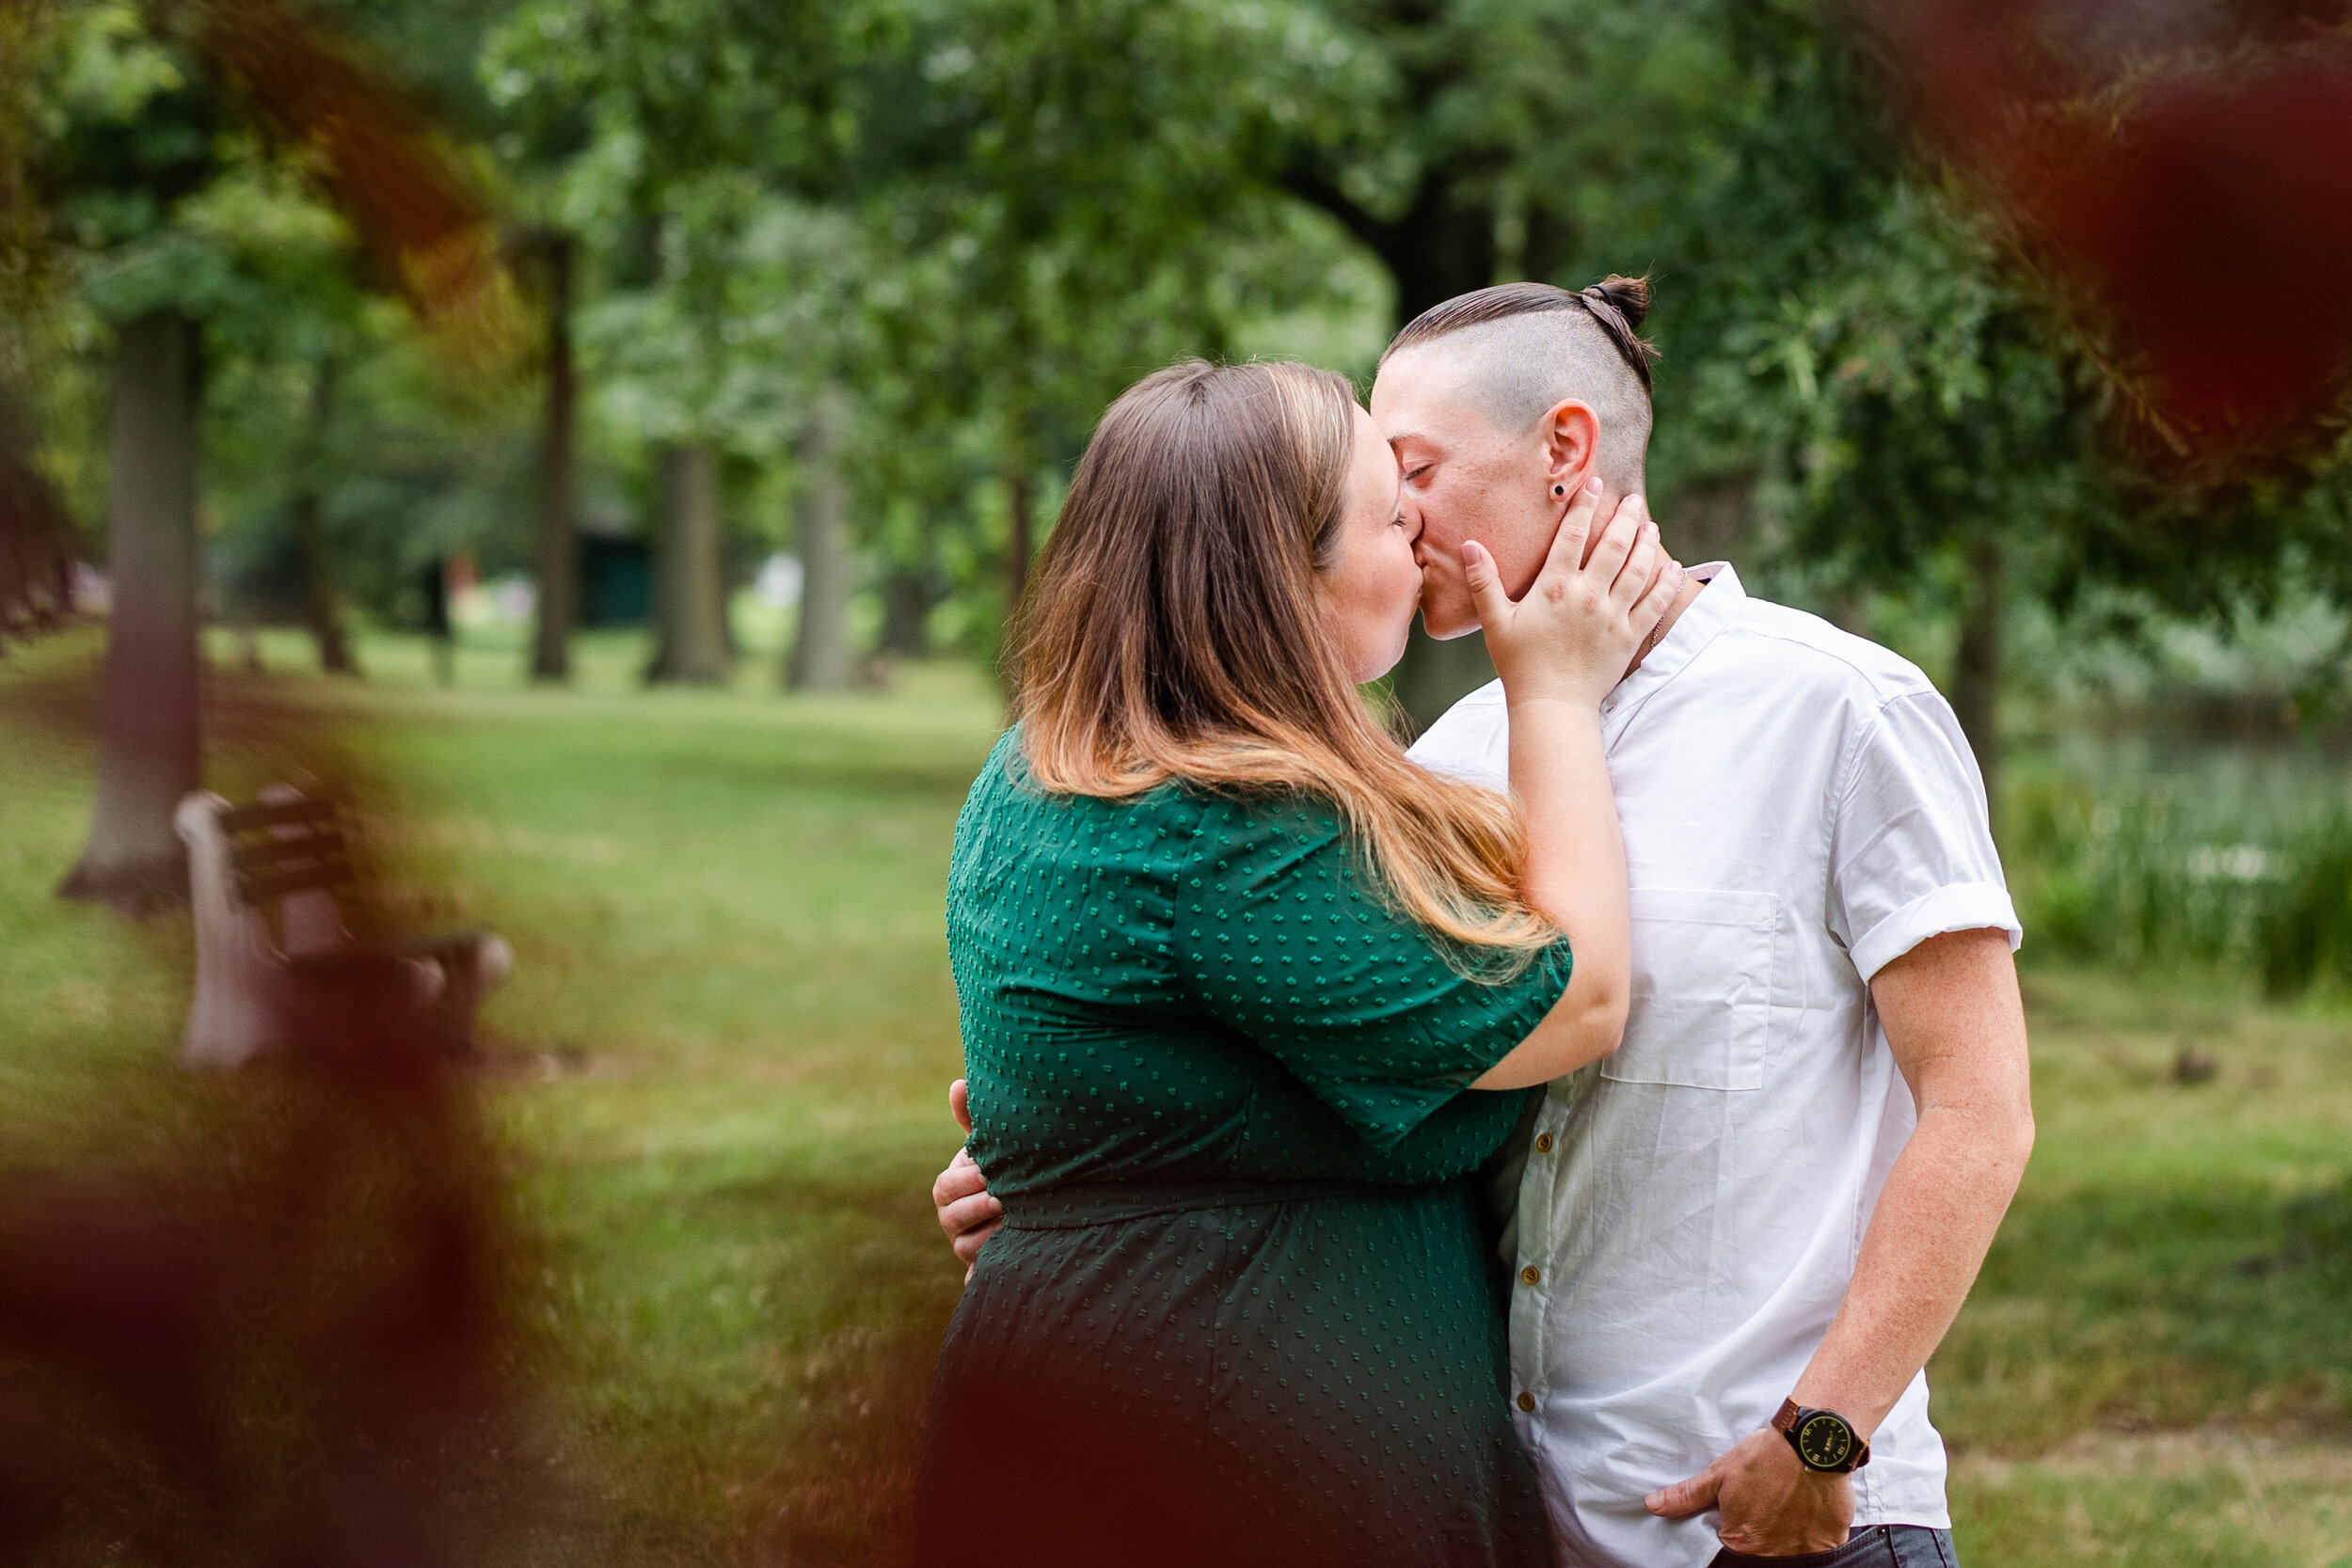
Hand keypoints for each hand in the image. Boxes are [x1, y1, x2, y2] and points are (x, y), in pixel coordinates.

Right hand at [932, 1079, 1001, 1283]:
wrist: (1029, 1200)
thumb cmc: (1003, 1164)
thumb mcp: (989, 1143)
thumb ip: (972, 1117)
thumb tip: (958, 1084)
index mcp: (949, 1188)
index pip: (945, 1186)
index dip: (966, 1180)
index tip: (990, 1172)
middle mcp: (952, 1219)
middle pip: (951, 1218)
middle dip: (977, 1207)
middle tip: (1003, 1198)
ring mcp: (966, 1245)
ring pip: (965, 1248)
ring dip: (989, 1236)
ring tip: (1014, 1222)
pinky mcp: (981, 1269)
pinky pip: (978, 1277)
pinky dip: (987, 1273)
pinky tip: (1010, 1262)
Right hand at [1465, 480, 1680, 710]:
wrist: (1552, 705)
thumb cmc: (1519, 664)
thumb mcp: (1496, 622)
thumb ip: (1484, 582)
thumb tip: (1468, 545)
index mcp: (1555, 587)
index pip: (1572, 535)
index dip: (1584, 506)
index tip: (1595, 484)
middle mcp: (1587, 595)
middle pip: (1613, 545)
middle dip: (1624, 517)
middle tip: (1633, 499)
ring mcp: (1612, 615)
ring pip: (1637, 568)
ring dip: (1647, 542)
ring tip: (1651, 524)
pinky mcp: (1629, 636)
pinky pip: (1655, 604)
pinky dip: (1667, 583)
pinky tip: (1674, 567)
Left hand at [1645, 1428, 1853, 1555]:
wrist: (1812, 1443)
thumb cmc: (1764, 1457)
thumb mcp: (1719, 1473)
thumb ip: (1687, 1496)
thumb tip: (1652, 1506)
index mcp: (1742, 1541)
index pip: (1732, 1549)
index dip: (1736, 1531)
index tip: (1744, 1515)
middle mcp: (1772, 1554)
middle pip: (1762, 1552)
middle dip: (1762, 1534)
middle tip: (1767, 1506)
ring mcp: (1804, 1551)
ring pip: (1790, 1550)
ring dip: (1786, 1534)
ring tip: (1788, 1505)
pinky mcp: (1831, 1542)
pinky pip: (1818, 1546)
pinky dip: (1812, 1532)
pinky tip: (1808, 1509)